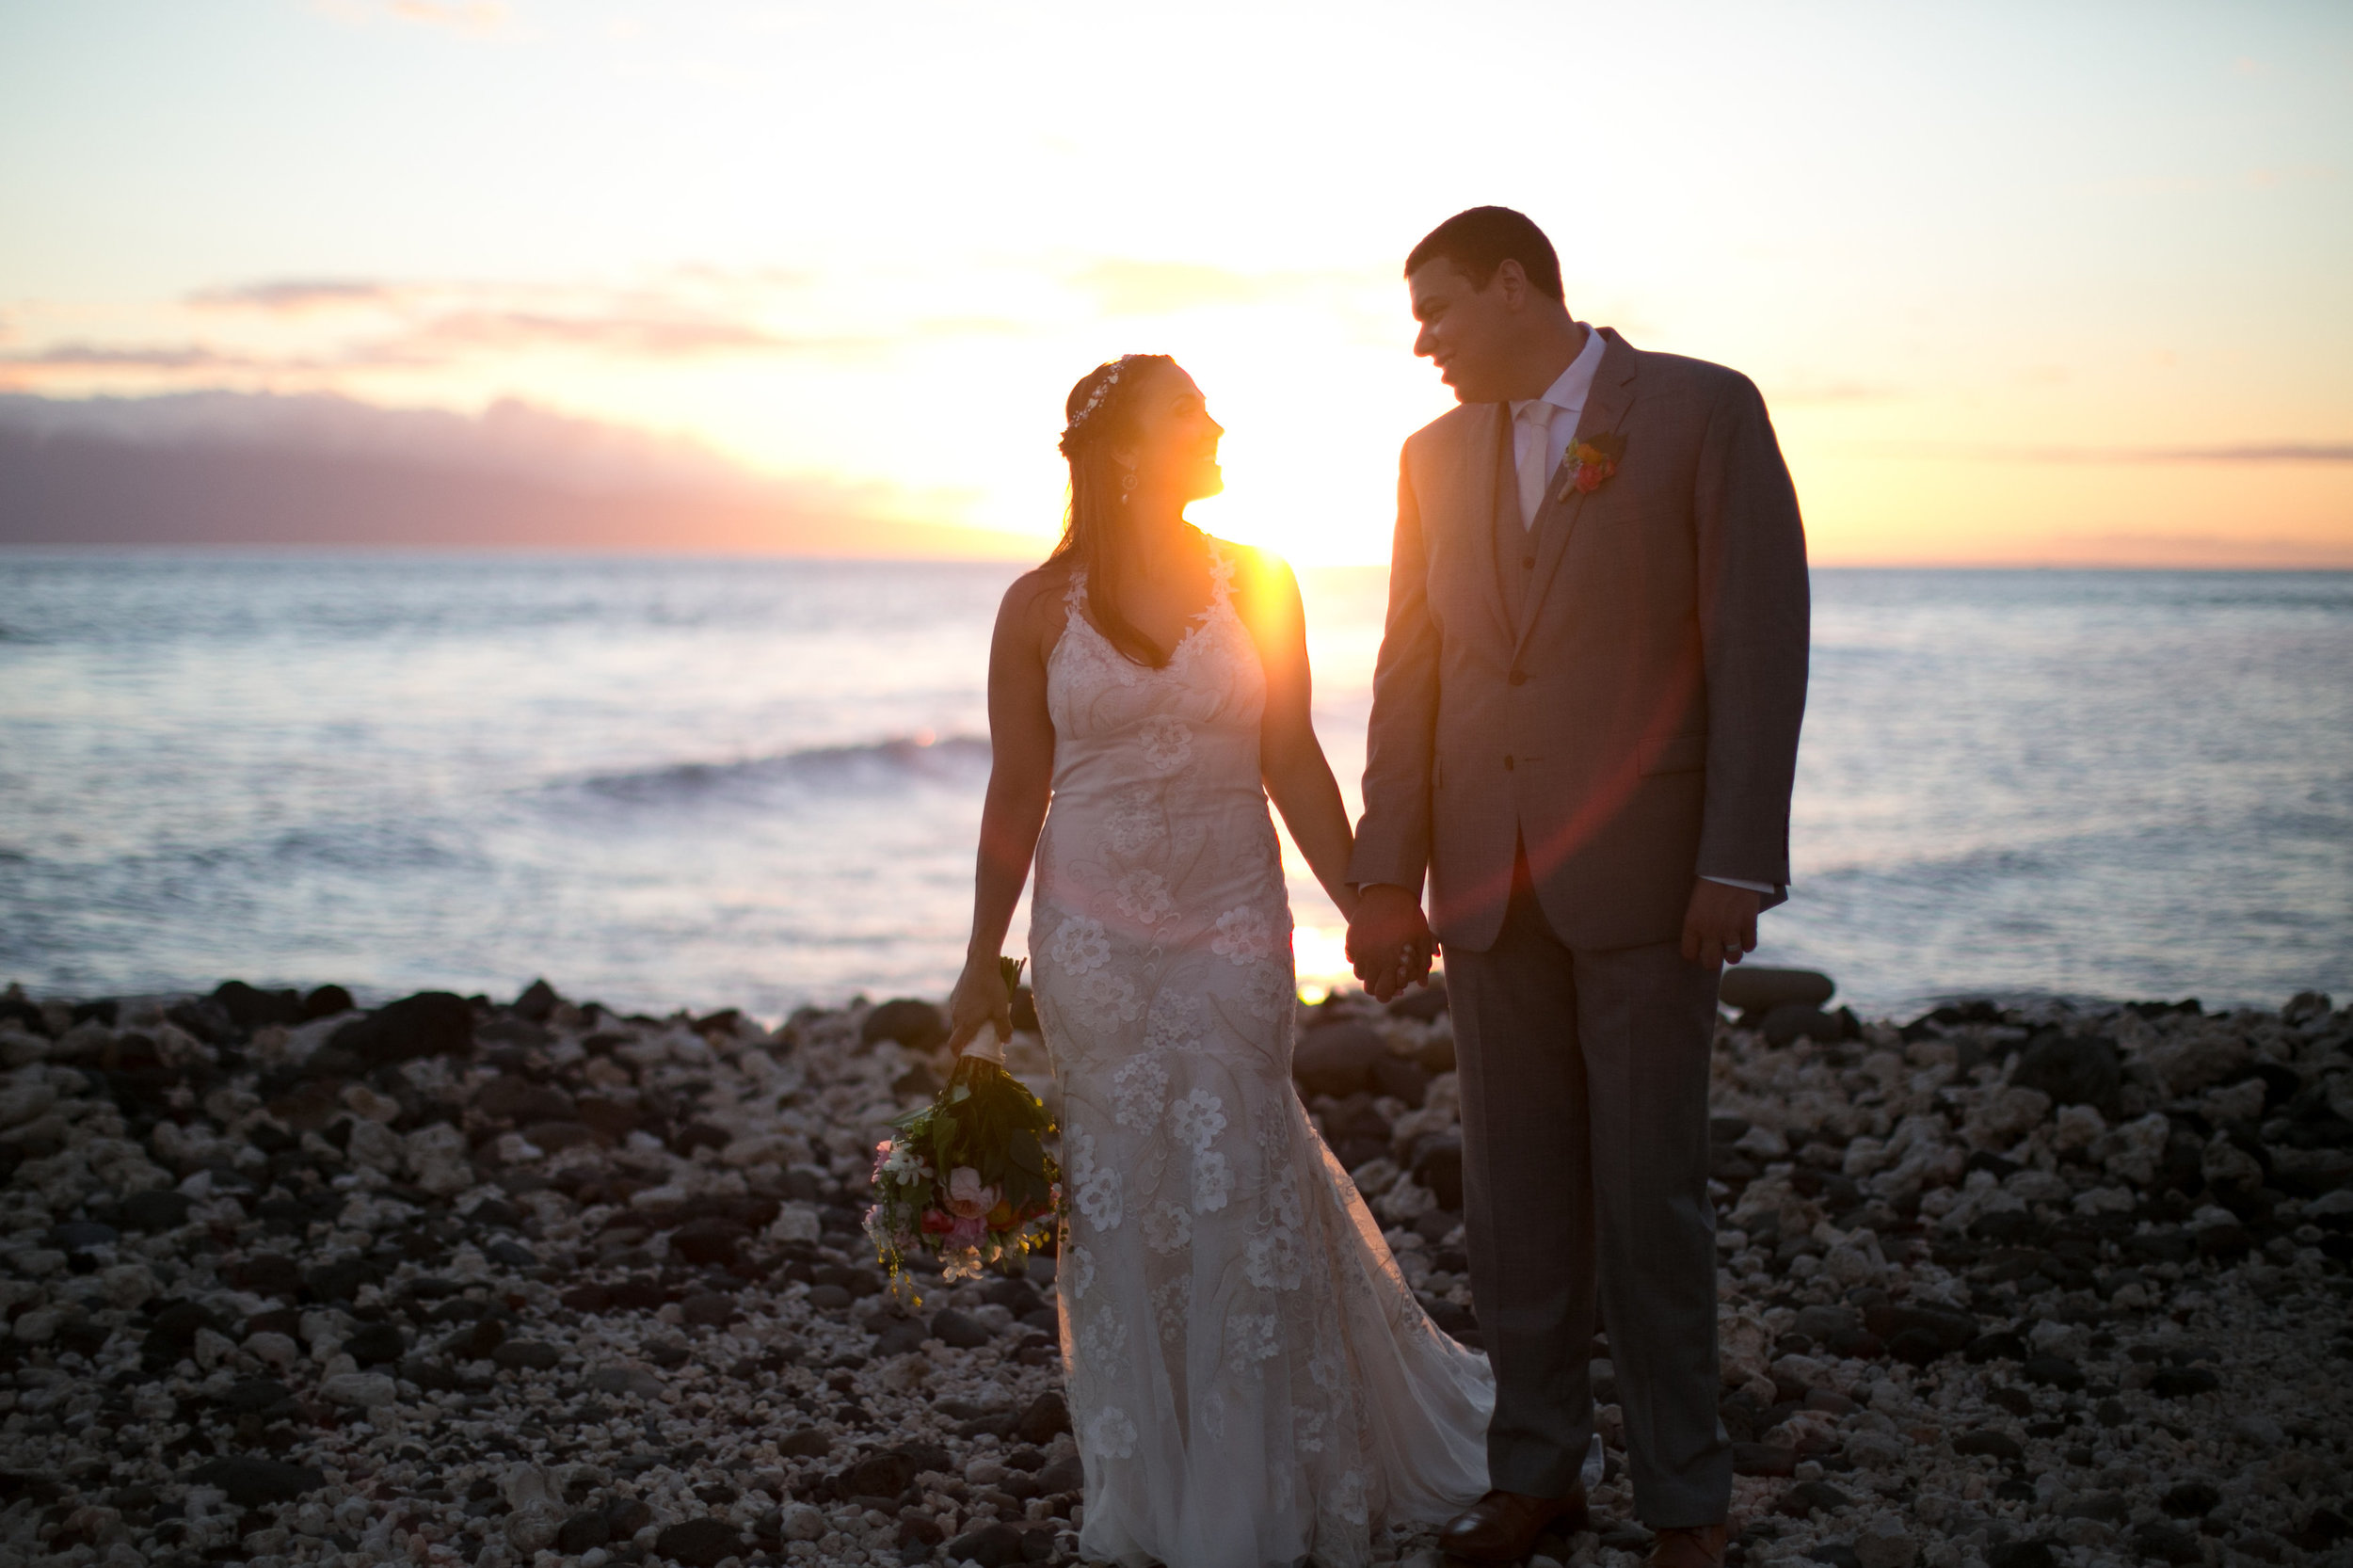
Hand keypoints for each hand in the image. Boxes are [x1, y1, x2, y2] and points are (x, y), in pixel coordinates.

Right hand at [944, 955, 1012, 1054]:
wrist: (981, 963)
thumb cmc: (992, 987)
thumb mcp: (1001, 1009)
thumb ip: (1004, 1027)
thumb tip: (1007, 1041)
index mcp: (966, 1023)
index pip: (954, 1045)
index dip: (957, 1053)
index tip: (964, 1056)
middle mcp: (956, 1015)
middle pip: (957, 1034)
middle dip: (965, 1040)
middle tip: (979, 1040)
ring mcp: (954, 1004)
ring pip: (957, 1021)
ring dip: (966, 1025)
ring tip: (981, 1021)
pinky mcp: (955, 995)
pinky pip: (958, 1009)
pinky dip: (965, 1013)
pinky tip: (978, 1005)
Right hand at [1347, 884, 1436, 1001]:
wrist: (1389, 893)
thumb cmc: (1410, 917)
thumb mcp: (1421, 940)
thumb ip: (1423, 965)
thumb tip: (1422, 985)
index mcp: (1390, 962)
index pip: (1383, 992)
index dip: (1388, 994)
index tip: (1394, 989)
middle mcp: (1372, 959)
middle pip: (1369, 987)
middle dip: (1378, 986)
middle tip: (1386, 980)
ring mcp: (1359, 949)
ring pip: (1360, 974)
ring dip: (1369, 973)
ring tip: (1379, 964)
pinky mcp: (1351, 940)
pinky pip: (1352, 959)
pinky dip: (1360, 959)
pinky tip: (1371, 951)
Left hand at [1680, 879, 1761, 967]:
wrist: (1732, 865)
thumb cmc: (1710, 879)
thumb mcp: (1696, 900)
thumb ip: (1698, 919)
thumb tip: (1703, 935)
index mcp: (1692, 923)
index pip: (1689, 953)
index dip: (1694, 953)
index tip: (1698, 949)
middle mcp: (1710, 930)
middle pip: (1711, 962)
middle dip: (1712, 960)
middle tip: (1715, 952)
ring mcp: (1731, 928)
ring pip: (1733, 958)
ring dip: (1732, 953)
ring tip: (1731, 944)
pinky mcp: (1748, 923)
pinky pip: (1749, 946)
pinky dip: (1747, 943)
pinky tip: (1744, 936)